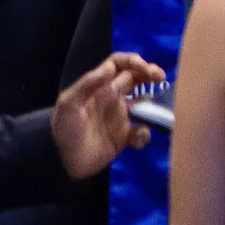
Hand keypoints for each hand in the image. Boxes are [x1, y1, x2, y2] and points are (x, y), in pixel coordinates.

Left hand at [52, 52, 164, 180]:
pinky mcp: (124, 138)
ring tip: (158, 113)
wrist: (62, 162)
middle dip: (151, 75)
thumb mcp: (69, 103)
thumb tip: (111, 66)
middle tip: (162, 79)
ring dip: (154, 106)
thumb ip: (88, 83)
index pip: (119, 65)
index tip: (147, 69)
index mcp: (100, 87)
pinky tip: (136, 141)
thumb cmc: (64, 129)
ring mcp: (120, 118)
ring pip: (145, 105)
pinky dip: (144, 135)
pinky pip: (141, 132)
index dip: (134, 62)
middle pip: (136, 79)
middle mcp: (113, 98)